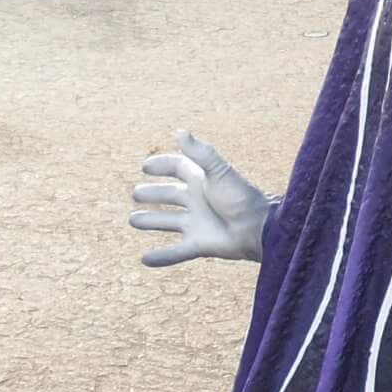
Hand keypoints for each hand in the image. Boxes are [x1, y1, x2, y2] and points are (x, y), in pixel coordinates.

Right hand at [130, 129, 275, 267]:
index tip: (145, 166)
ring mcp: (198, 223)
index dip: (162, 165)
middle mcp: (198, 200)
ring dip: (152, 221)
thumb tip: (179, 132)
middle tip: (135, 193)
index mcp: (202, 180)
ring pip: (169, 222)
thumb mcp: (218, 172)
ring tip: (133, 221)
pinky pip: (176, 252)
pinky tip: (144, 259)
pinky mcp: (200, 244)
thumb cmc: (240, 197)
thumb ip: (200, 153)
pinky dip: (161, 256)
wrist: (259, 229)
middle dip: (153, 194)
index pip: (178, 168)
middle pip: (170, 195)